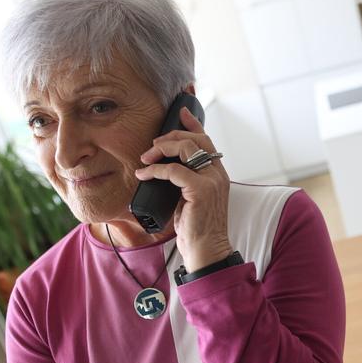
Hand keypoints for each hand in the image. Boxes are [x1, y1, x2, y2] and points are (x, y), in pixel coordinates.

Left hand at [135, 107, 232, 271]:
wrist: (206, 250)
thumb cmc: (196, 228)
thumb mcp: (189, 199)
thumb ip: (184, 182)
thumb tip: (163, 169)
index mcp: (218, 174)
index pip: (207, 141)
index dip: (193, 124)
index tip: (181, 112)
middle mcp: (218, 174)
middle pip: (196, 139)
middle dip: (171, 136)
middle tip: (153, 145)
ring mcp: (212, 181)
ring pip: (187, 149)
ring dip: (162, 149)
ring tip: (146, 159)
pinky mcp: (201, 190)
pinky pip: (174, 170)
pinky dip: (155, 170)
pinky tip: (144, 175)